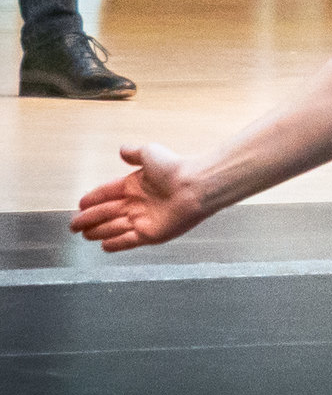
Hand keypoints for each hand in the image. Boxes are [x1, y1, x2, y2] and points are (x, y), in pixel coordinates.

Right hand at [72, 143, 212, 250]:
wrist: (195, 186)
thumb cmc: (175, 167)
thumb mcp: (150, 153)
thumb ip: (134, 153)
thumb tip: (122, 149)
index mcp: (135, 184)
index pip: (108, 192)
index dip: (93, 198)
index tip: (81, 203)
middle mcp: (137, 202)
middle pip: (106, 212)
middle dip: (89, 218)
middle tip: (74, 224)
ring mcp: (142, 219)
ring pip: (113, 227)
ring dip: (98, 230)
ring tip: (84, 234)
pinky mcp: (149, 234)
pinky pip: (126, 241)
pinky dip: (114, 243)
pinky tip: (102, 245)